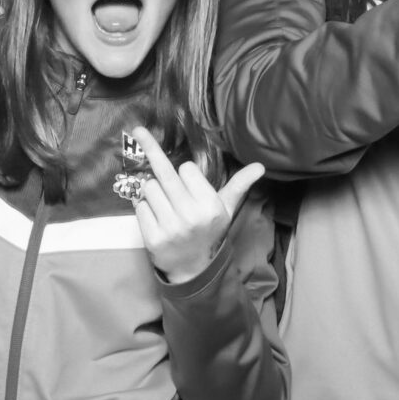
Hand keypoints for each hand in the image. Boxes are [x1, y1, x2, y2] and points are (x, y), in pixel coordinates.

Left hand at [128, 127, 264, 283]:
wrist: (194, 269)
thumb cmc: (210, 231)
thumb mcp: (227, 209)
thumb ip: (239, 185)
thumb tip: (260, 166)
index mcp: (210, 206)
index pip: (187, 169)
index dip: (187, 173)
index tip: (190, 183)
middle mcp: (191, 216)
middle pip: (164, 173)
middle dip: (151, 150)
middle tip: (139, 130)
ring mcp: (170, 228)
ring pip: (149, 188)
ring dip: (153, 191)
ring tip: (165, 205)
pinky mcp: (152, 238)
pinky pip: (138, 206)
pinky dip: (143, 207)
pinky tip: (155, 217)